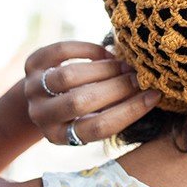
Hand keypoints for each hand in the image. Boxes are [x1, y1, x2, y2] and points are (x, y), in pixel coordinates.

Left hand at [23, 41, 160, 144]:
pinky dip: (86, 50)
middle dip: (116, 87)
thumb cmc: (82, 110)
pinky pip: (59, 52)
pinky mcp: (31, 65)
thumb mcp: (95, 118)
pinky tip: (105, 53)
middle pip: (80, 102)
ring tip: (124, 65)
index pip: (98, 128)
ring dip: (102, 69)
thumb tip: (153, 94)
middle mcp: (42, 115)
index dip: (129, 111)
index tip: (154, 96)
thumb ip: (118, 109)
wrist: (44, 96)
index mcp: (60, 136)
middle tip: (140, 77)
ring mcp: (33, 89)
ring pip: (67, 78)